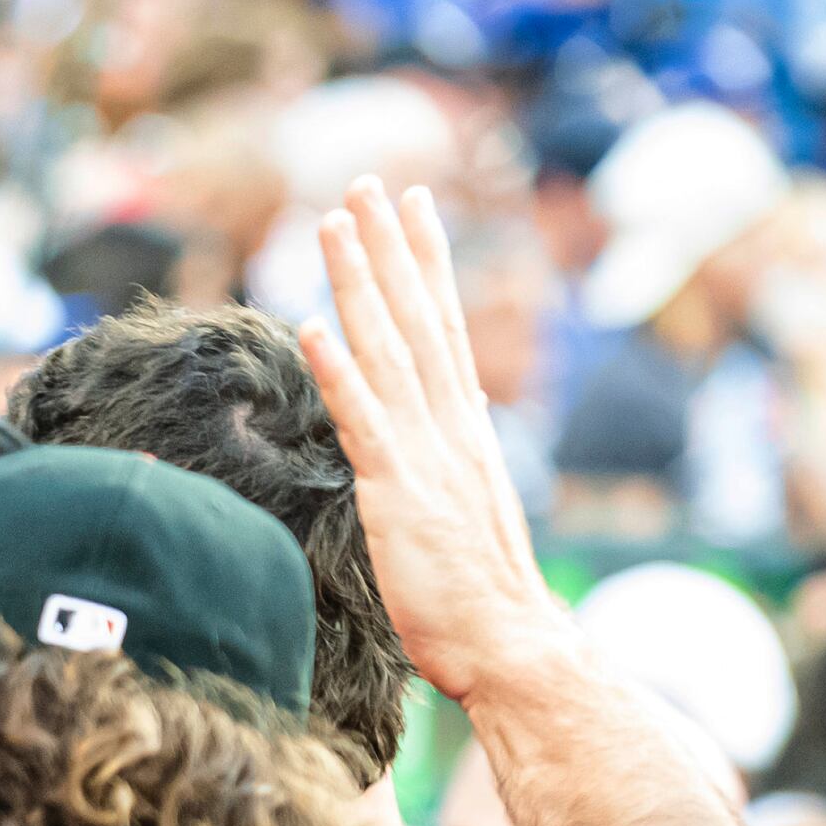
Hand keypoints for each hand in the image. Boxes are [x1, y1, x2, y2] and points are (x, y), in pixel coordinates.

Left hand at [307, 179, 573, 710]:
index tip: (410, 205)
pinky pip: (363, 419)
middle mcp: (450, 425)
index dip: (423, 262)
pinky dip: (338, 370)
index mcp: (463, 427)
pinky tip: (312, 325)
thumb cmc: (479, 595)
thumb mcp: (462, 508)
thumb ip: (450, 456)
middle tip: (366, 182)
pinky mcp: (399, 491)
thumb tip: (451, 417)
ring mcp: (427, 453)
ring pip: (387, 349)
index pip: (440, 325)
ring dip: (358, 283)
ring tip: (333, 222)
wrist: (512, 644)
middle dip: (389, 247)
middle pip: (416, 317)